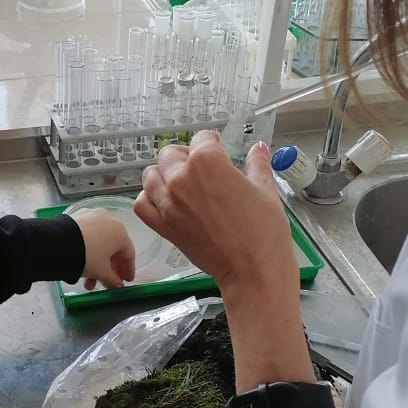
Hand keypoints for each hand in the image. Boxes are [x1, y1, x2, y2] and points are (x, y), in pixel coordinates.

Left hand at [69, 206, 135, 289]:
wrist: (57, 243)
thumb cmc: (86, 257)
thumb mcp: (101, 272)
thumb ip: (112, 279)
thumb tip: (116, 284)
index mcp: (120, 231)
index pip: (129, 254)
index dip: (128, 270)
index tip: (126, 280)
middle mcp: (108, 219)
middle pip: (112, 248)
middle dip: (109, 269)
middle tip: (106, 282)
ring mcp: (91, 216)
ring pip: (98, 243)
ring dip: (96, 263)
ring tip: (88, 281)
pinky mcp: (76, 216)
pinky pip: (87, 236)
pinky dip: (87, 250)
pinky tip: (81, 264)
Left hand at [134, 133, 296, 300]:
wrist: (252, 270)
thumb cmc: (263, 232)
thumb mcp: (265, 190)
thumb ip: (256, 165)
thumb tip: (257, 150)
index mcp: (208, 161)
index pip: (202, 138)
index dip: (212, 142)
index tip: (216, 147)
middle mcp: (182, 178)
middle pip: (170, 154)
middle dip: (185, 156)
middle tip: (200, 167)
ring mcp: (168, 202)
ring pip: (151, 175)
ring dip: (163, 174)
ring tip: (180, 182)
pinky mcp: (163, 226)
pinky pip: (142, 204)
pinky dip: (149, 199)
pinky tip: (164, 201)